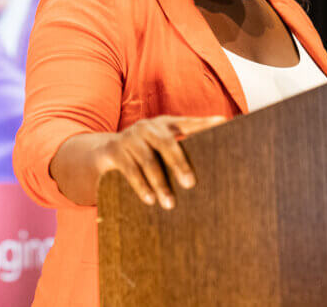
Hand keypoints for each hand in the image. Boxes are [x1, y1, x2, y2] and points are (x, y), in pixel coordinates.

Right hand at [49, 115, 225, 208]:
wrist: (104, 151)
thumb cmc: (144, 153)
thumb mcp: (160, 147)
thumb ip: (180, 151)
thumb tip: (211, 161)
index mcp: (164, 124)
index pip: (188, 123)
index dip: (204, 123)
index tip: (222, 123)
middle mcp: (148, 126)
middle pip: (166, 142)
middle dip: (179, 163)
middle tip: (190, 184)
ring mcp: (130, 137)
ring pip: (148, 160)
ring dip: (159, 183)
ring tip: (169, 203)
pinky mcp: (115, 150)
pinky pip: (130, 170)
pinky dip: (141, 186)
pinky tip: (150, 200)